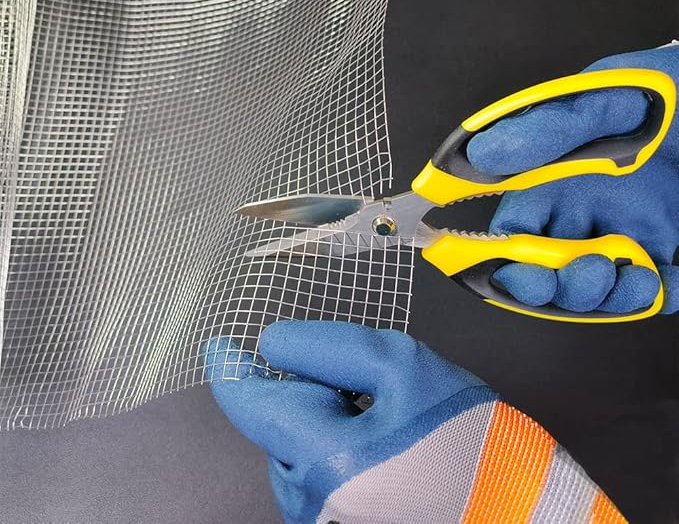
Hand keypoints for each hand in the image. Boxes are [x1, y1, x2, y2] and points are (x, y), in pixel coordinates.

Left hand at [203, 320, 619, 522]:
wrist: (522, 516)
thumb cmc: (472, 444)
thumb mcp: (403, 368)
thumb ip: (329, 349)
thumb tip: (273, 345)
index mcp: (325, 461)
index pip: (253, 404)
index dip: (233, 369)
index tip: (221, 348)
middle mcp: (312, 506)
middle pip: (280, 427)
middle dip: (308, 394)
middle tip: (367, 390)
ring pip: (300, 453)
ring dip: (326, 426)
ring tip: (390, 427)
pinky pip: (319, 480)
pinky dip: (337, 453)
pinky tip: (385, 453)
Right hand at [467, 44, 678, 313]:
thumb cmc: (677, 93)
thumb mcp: (613, 95)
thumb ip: (550, 126)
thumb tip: (481, 154)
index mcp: (561, 177)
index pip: (514, 226)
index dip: (497, 254)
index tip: (503, 270)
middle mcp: (590, 210)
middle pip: (546, 267)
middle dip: (550, 287)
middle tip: (574, 277)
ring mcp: (633, 234)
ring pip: (594, 289)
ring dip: (601, 298)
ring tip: (630, 277)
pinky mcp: (677, 252)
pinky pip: (657, 293)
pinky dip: (655, 299)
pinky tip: (665, 280)